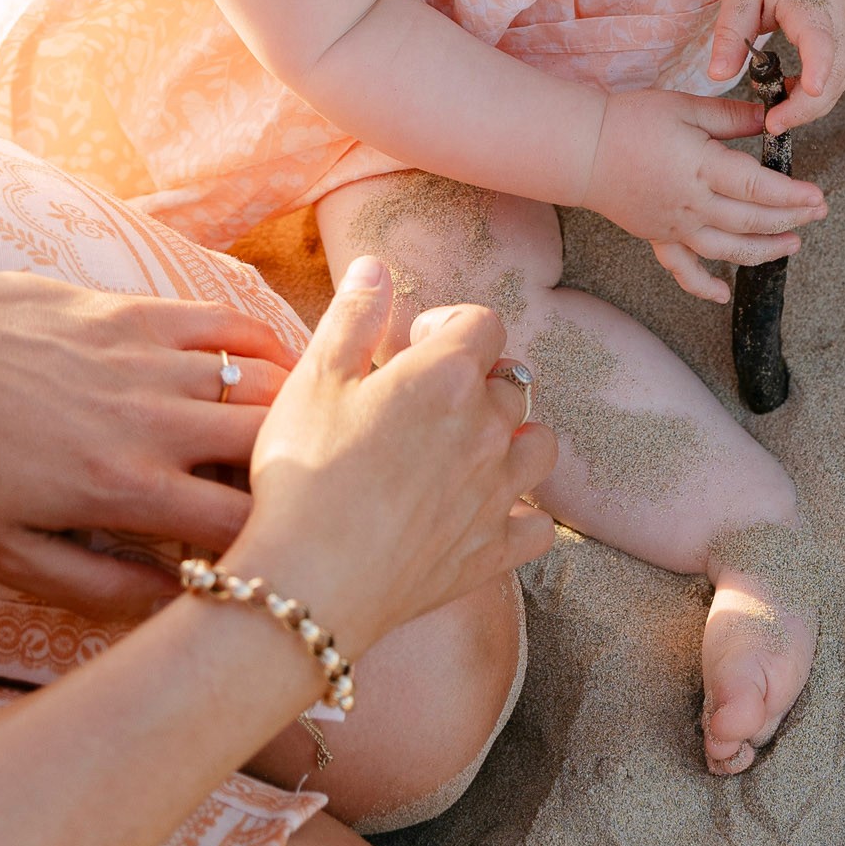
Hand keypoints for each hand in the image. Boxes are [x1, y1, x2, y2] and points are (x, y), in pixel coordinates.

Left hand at [0, 275, 293, 613]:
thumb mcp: (10, 555)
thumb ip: (99, 585)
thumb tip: (178, 599)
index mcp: (125, 490)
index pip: (241, 523)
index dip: (271, 542)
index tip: (273, 552)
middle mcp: (154, 423)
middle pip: (271, 446)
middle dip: (296, 473)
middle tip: (294, 492)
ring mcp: (150, 360)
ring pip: (263, 382)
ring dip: (291, 411)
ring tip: (303, 434)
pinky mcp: (137, 312)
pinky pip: (228, 322)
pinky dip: (264, 345)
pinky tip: (278, 366)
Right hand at [231, 258, 556, 660]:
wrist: (310, 580)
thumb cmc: (305, 472)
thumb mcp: (316, 378)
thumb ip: (354, 315)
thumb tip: (376, 265)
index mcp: (448, 376)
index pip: (483, 323)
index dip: (449, 325)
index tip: (412, 342)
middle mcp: (487, 428)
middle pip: (510, 383)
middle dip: (476, 382)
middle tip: (426, 402)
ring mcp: (496, 492)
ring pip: (539, 446)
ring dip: (514, 440)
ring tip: (470, 449)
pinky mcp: (491, 551)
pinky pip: (538, 527)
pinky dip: (524, 516)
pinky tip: (492, 514)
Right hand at [583, 88, 827, 301]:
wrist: (580, 150)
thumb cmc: (630, 121)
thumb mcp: (685, 108)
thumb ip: (730, 117)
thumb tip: (768, 118)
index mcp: (701, 168)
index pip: (757, 189)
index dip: (792, 196)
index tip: (817, 196)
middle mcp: (692, 205)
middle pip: (750, 221)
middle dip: (789, 220)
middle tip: (817, 214)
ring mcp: (675, 226)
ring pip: (727, 250)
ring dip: (763, 251)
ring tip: (792, 245)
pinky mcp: (658, 237)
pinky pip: (682, 269)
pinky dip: (703, 286)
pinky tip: (722, 295)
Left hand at [706, 0, 844, 127]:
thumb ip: (730, 34)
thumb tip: (718, 77)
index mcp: (811, 2)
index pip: (821, 43)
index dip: (815, 72)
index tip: (800, 98)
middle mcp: (842, 18)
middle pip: (836, 76)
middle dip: (806, 107)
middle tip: (772, 123)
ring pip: (843, 79)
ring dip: (814, 102)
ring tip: (778, 110)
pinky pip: (843, 70)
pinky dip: (822, 88)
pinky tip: (794, 89)